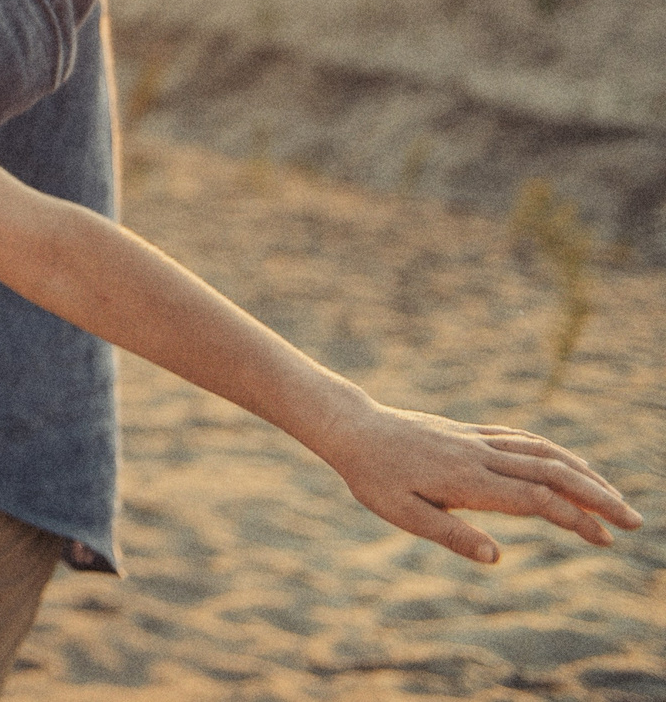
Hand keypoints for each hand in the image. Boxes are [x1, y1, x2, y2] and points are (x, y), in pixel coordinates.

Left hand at [315, 401, 641, 562]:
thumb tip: (496, 558)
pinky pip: (521, 438)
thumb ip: (449, 534)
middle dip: (597, 496)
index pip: (535, 498)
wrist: (350, 428)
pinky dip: (553, 451)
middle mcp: (479, 456)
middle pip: (552, 472)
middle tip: (634, 521)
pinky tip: (568, 464)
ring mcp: (476, 440)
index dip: (574, 518)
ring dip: (583, 473)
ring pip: (541, 451)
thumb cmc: (372, 476)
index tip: (604, 539)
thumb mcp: (400, 513)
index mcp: (467, 480)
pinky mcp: (469, 432)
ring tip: (614, 496)